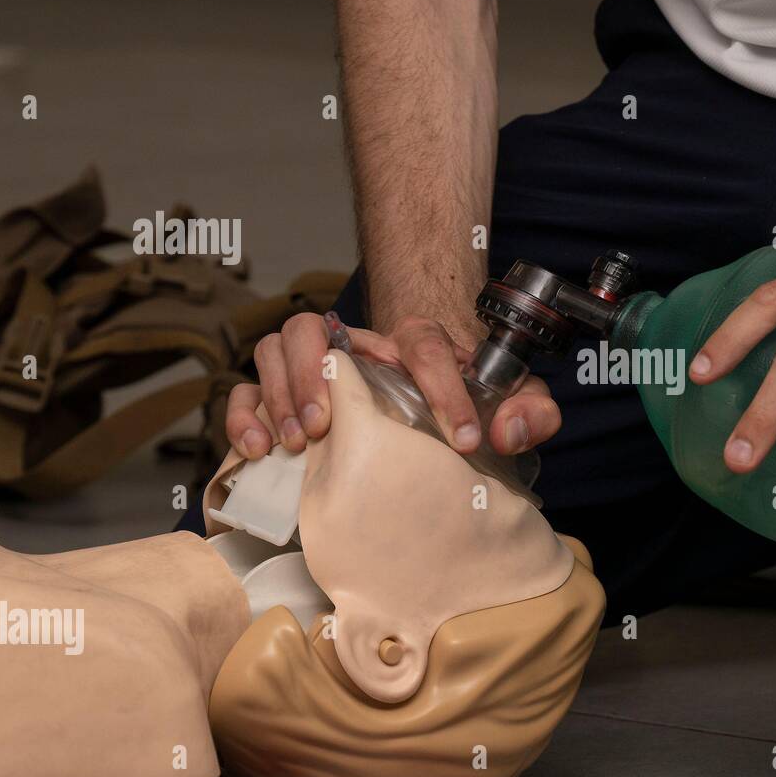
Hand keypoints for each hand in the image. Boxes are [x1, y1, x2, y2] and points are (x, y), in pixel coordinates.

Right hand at [226, 312, 560, 460]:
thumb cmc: (467, 405)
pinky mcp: (289, 400)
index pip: (424, 344)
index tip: (463, 439)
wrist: (433, 409)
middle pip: (317, 328)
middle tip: (331, 427)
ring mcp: (319, 370)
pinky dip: (245, 413)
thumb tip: (507, 430)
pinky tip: (261, 449)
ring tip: (301, 442)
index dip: (445, 388)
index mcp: (416, 343)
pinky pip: (246, 390)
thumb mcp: (512, 404)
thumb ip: (530, 412)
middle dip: (318, 375)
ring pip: (277, 349)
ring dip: (281, 393)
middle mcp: (361, 348)